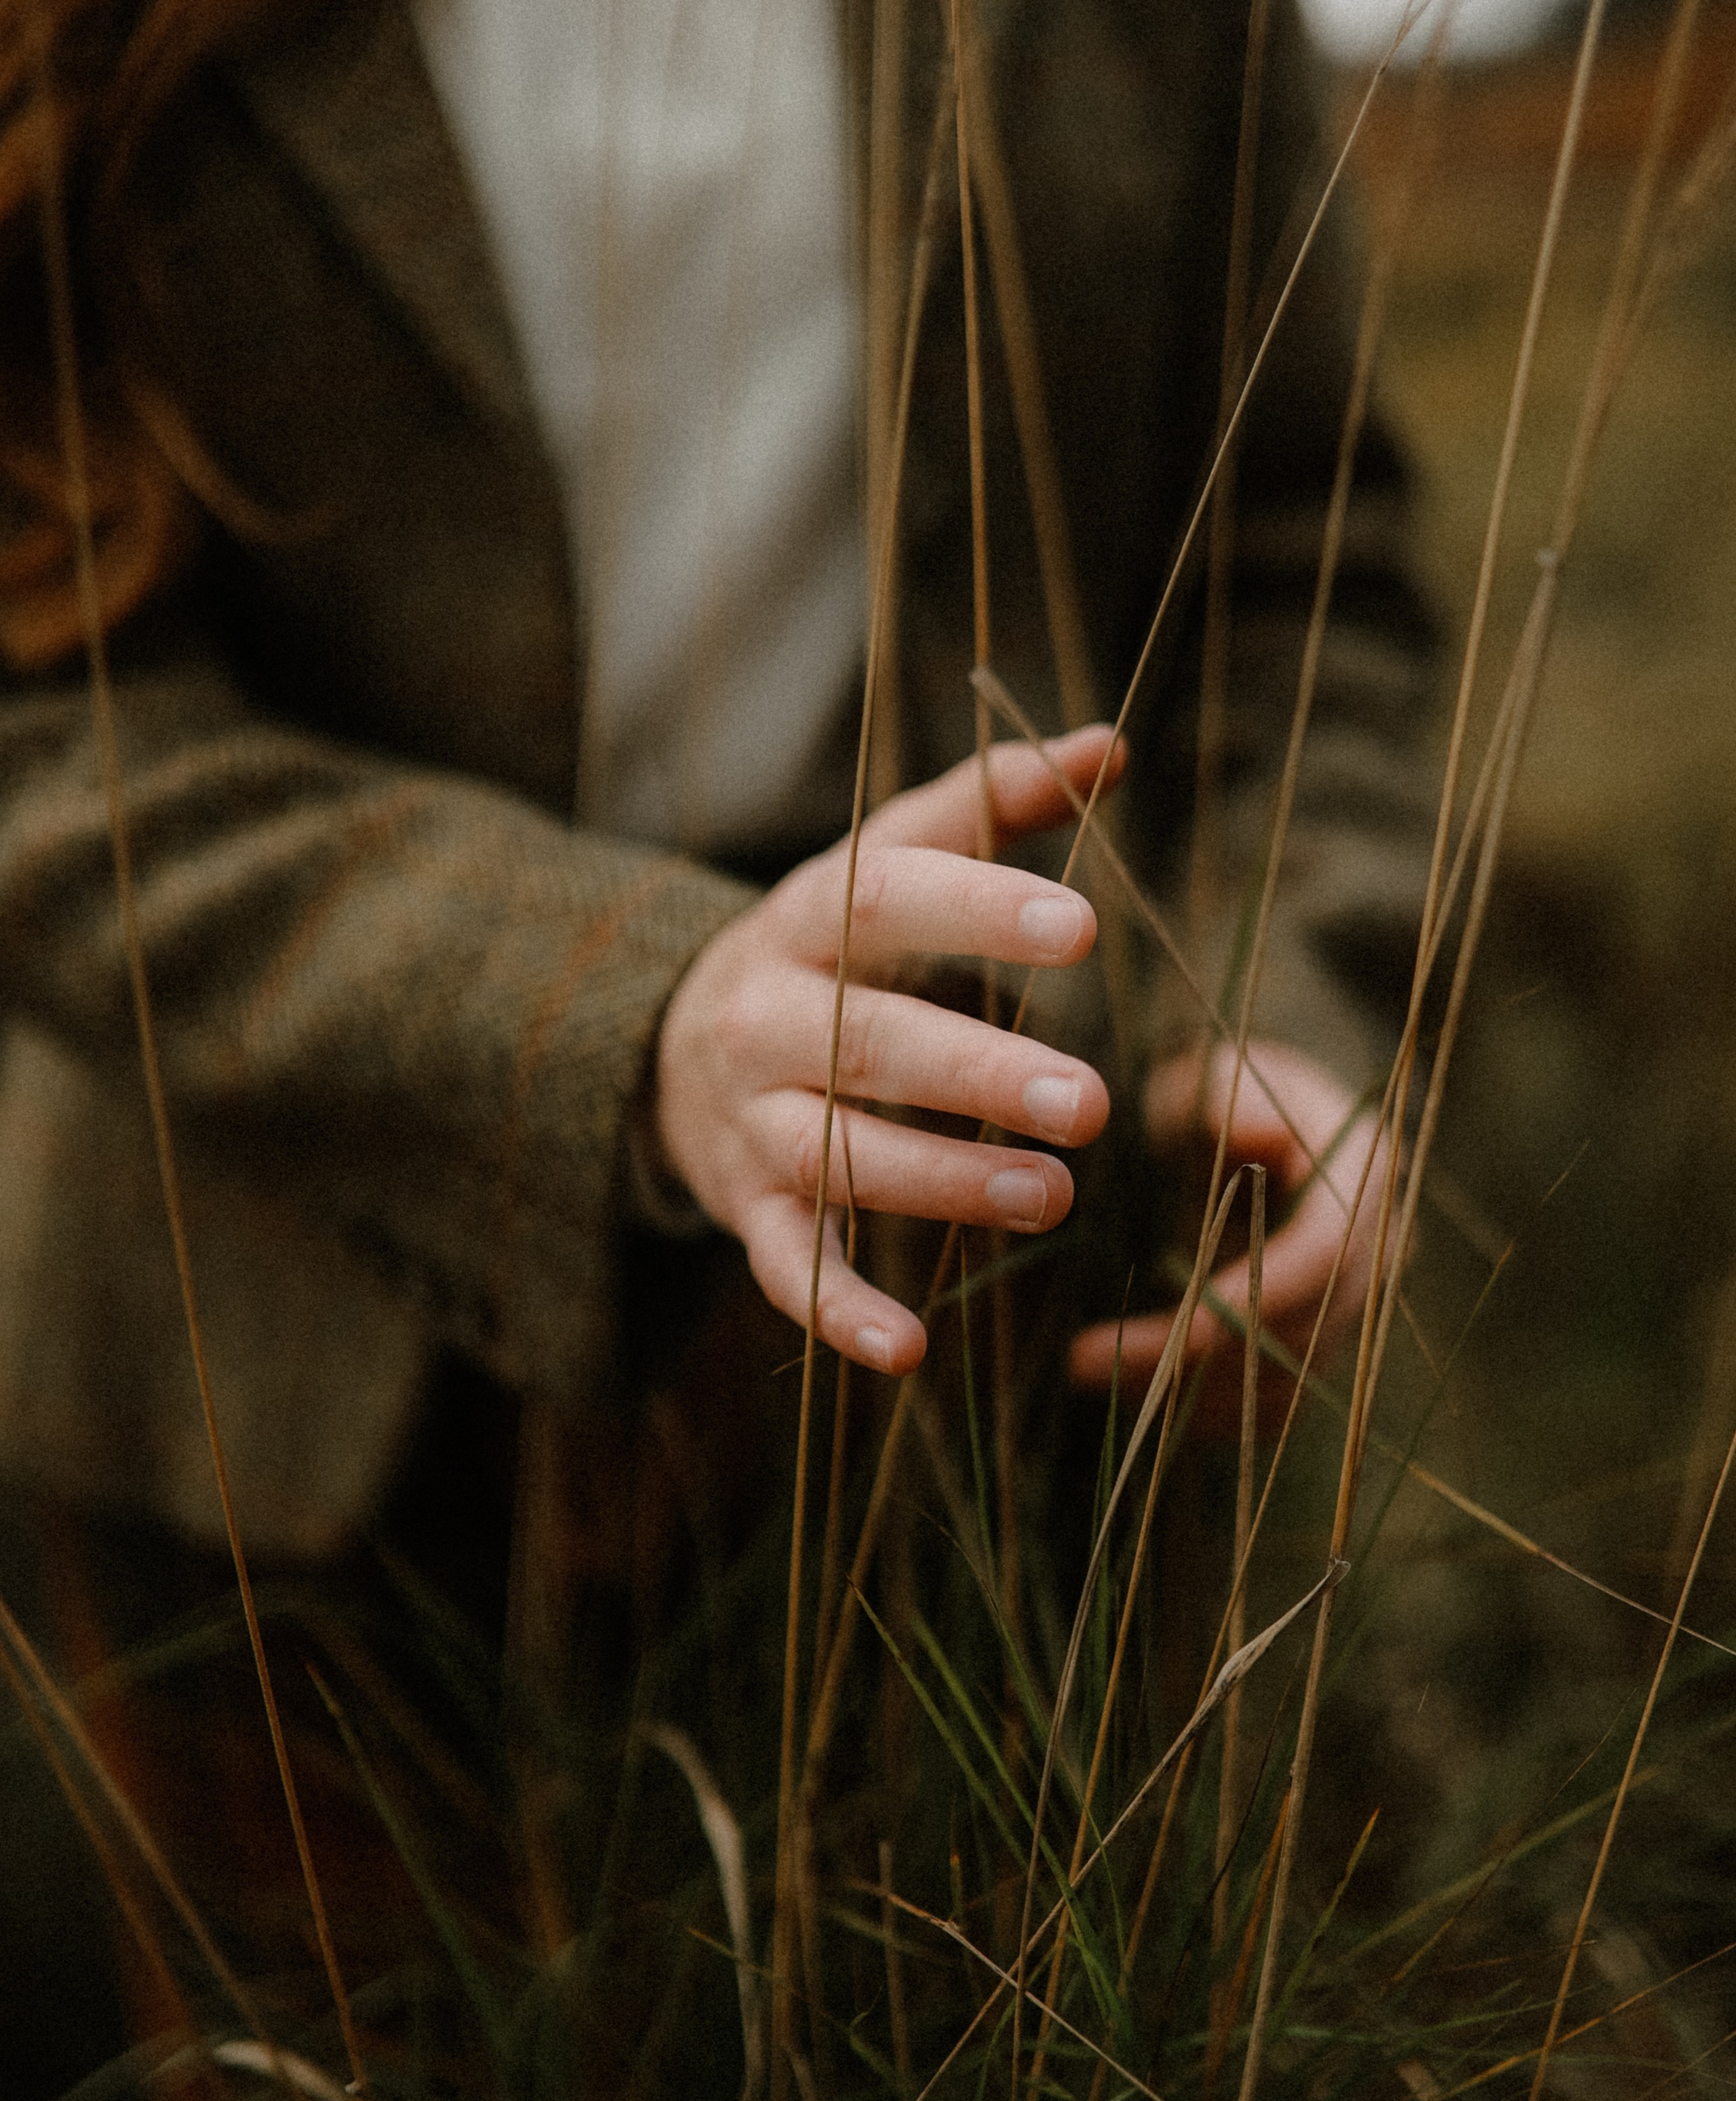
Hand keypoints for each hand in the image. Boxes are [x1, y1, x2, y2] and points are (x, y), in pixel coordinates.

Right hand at [656, 729, 1119, 1373]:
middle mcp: (767, 1018)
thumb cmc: (830, 949)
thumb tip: (1111, 742)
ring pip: (839, 1158)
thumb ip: (995, 803)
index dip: (980, 910)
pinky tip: (910, 1349)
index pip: (890, 899)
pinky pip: (785, 1268)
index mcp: (809, 918)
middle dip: (978, 1077)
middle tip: (1092, 1104)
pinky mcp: (747, 1210)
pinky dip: (840, 1312)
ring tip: (1054, 1197)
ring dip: (943, 1186)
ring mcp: (751, 1122)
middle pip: (871, 1046)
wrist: (673, 1043)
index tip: (1083, 928)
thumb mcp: (886, 863)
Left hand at [1067, 1038, 1386, 1421]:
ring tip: (1085, 1369)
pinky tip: (1132, 1390)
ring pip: (1288, 1377)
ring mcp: (1353, 1300)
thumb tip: (1261, 1132)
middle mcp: (1377, 1243)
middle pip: (1307, 1327)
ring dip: (1190, 1390)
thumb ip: (1222, 1099)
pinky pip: (1278, 1403)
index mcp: (1360, 1169)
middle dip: (1200, 1355)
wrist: (1233, 1122)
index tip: (1180, 1325)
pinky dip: (1207, 1409)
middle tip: (1085, 1360)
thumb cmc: (1208, 1092)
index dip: (1262, 1294)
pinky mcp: (1320, 1340)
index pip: (1330, 1250)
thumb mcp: (1203, 1078)